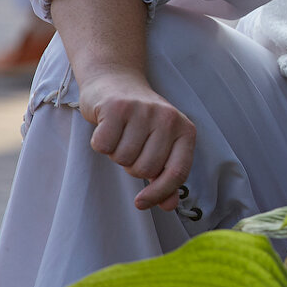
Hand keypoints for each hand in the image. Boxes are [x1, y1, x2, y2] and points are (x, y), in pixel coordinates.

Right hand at [77, 69, 196, 211]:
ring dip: (116, 153)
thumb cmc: (141, 120)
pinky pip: (103, 145)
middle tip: (131, 146)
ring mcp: (143, 111)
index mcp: (186, 131)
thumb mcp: (162, 144)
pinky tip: (107, 127)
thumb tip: (169, 205)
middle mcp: (168, 119)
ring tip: (121, 135)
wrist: (116, 81)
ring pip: (123, 159)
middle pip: (145, 169)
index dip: (160, 192)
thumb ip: (167, 174)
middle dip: (132, 166)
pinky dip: (100, 142)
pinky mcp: (117, 107)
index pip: (177, 172)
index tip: (142, 203)